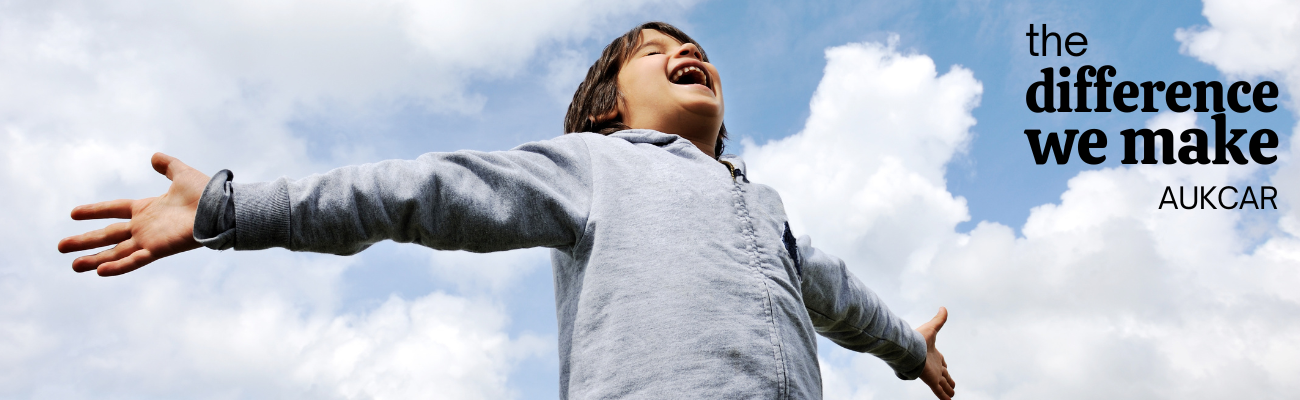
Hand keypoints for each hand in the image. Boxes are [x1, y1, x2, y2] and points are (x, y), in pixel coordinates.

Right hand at [58, 153, 208, 275]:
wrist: (222, 207)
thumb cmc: (206, 193)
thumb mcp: (181, 174)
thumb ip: (167, 165)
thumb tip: (154, 156)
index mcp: (147, 209)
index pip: (114, 209)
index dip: (94, 211)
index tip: (73, 213)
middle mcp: (145, 226)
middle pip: (108, 235)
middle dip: (85, 241)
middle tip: (61, 246)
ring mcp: (150, 239)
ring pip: (116, 252)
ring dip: (94, 259)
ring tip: (74, 266)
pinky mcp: (158, 249)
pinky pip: (134, 260)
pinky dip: (118, 266)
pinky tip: (99, 271)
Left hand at [917, 307, 954, 399]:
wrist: (907, 348)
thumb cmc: (917, 338)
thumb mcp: (931, 328)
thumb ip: (938, 319)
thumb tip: (943, 308)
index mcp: (934, 355)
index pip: (942, 362)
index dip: (944, 366)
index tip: (947, 369)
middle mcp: (934, 366)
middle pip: (943, 375)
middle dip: (948, 380)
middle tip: (952, 386)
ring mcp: (933, 374)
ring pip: (943, 384)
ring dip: (948, 390)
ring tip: (952, 394)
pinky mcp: (931, 381)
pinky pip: (939, 392)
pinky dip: (944, 397)